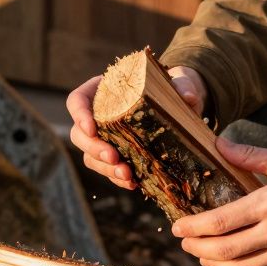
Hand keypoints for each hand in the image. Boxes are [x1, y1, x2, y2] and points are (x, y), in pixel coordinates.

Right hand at [67, 66, 207, 189]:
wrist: (178, 106)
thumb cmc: (171, 89)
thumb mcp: (178, 83)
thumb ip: (182, 86)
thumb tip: (190, 99)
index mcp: (102, 91)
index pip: (76, 101)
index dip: (79, 115)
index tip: (91, 127)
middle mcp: (96, 115)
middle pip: (78, 134)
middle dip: (93, 148)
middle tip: (113, 157)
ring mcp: (103, 138)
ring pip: (90, 156)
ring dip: (105, 168)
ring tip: (127, 175)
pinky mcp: (114, 155)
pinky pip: (107, 170)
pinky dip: (117, 178)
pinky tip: (133, 182)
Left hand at [173, 138, 266, 265]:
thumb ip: (248, 155)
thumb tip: (217, 144)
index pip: (221, 222)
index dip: (194, 228)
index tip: (177, 227)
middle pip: (225, 251)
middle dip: (198, 249)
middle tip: (184, 242)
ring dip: (214, 265)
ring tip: (201, 255)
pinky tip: (229, 263)